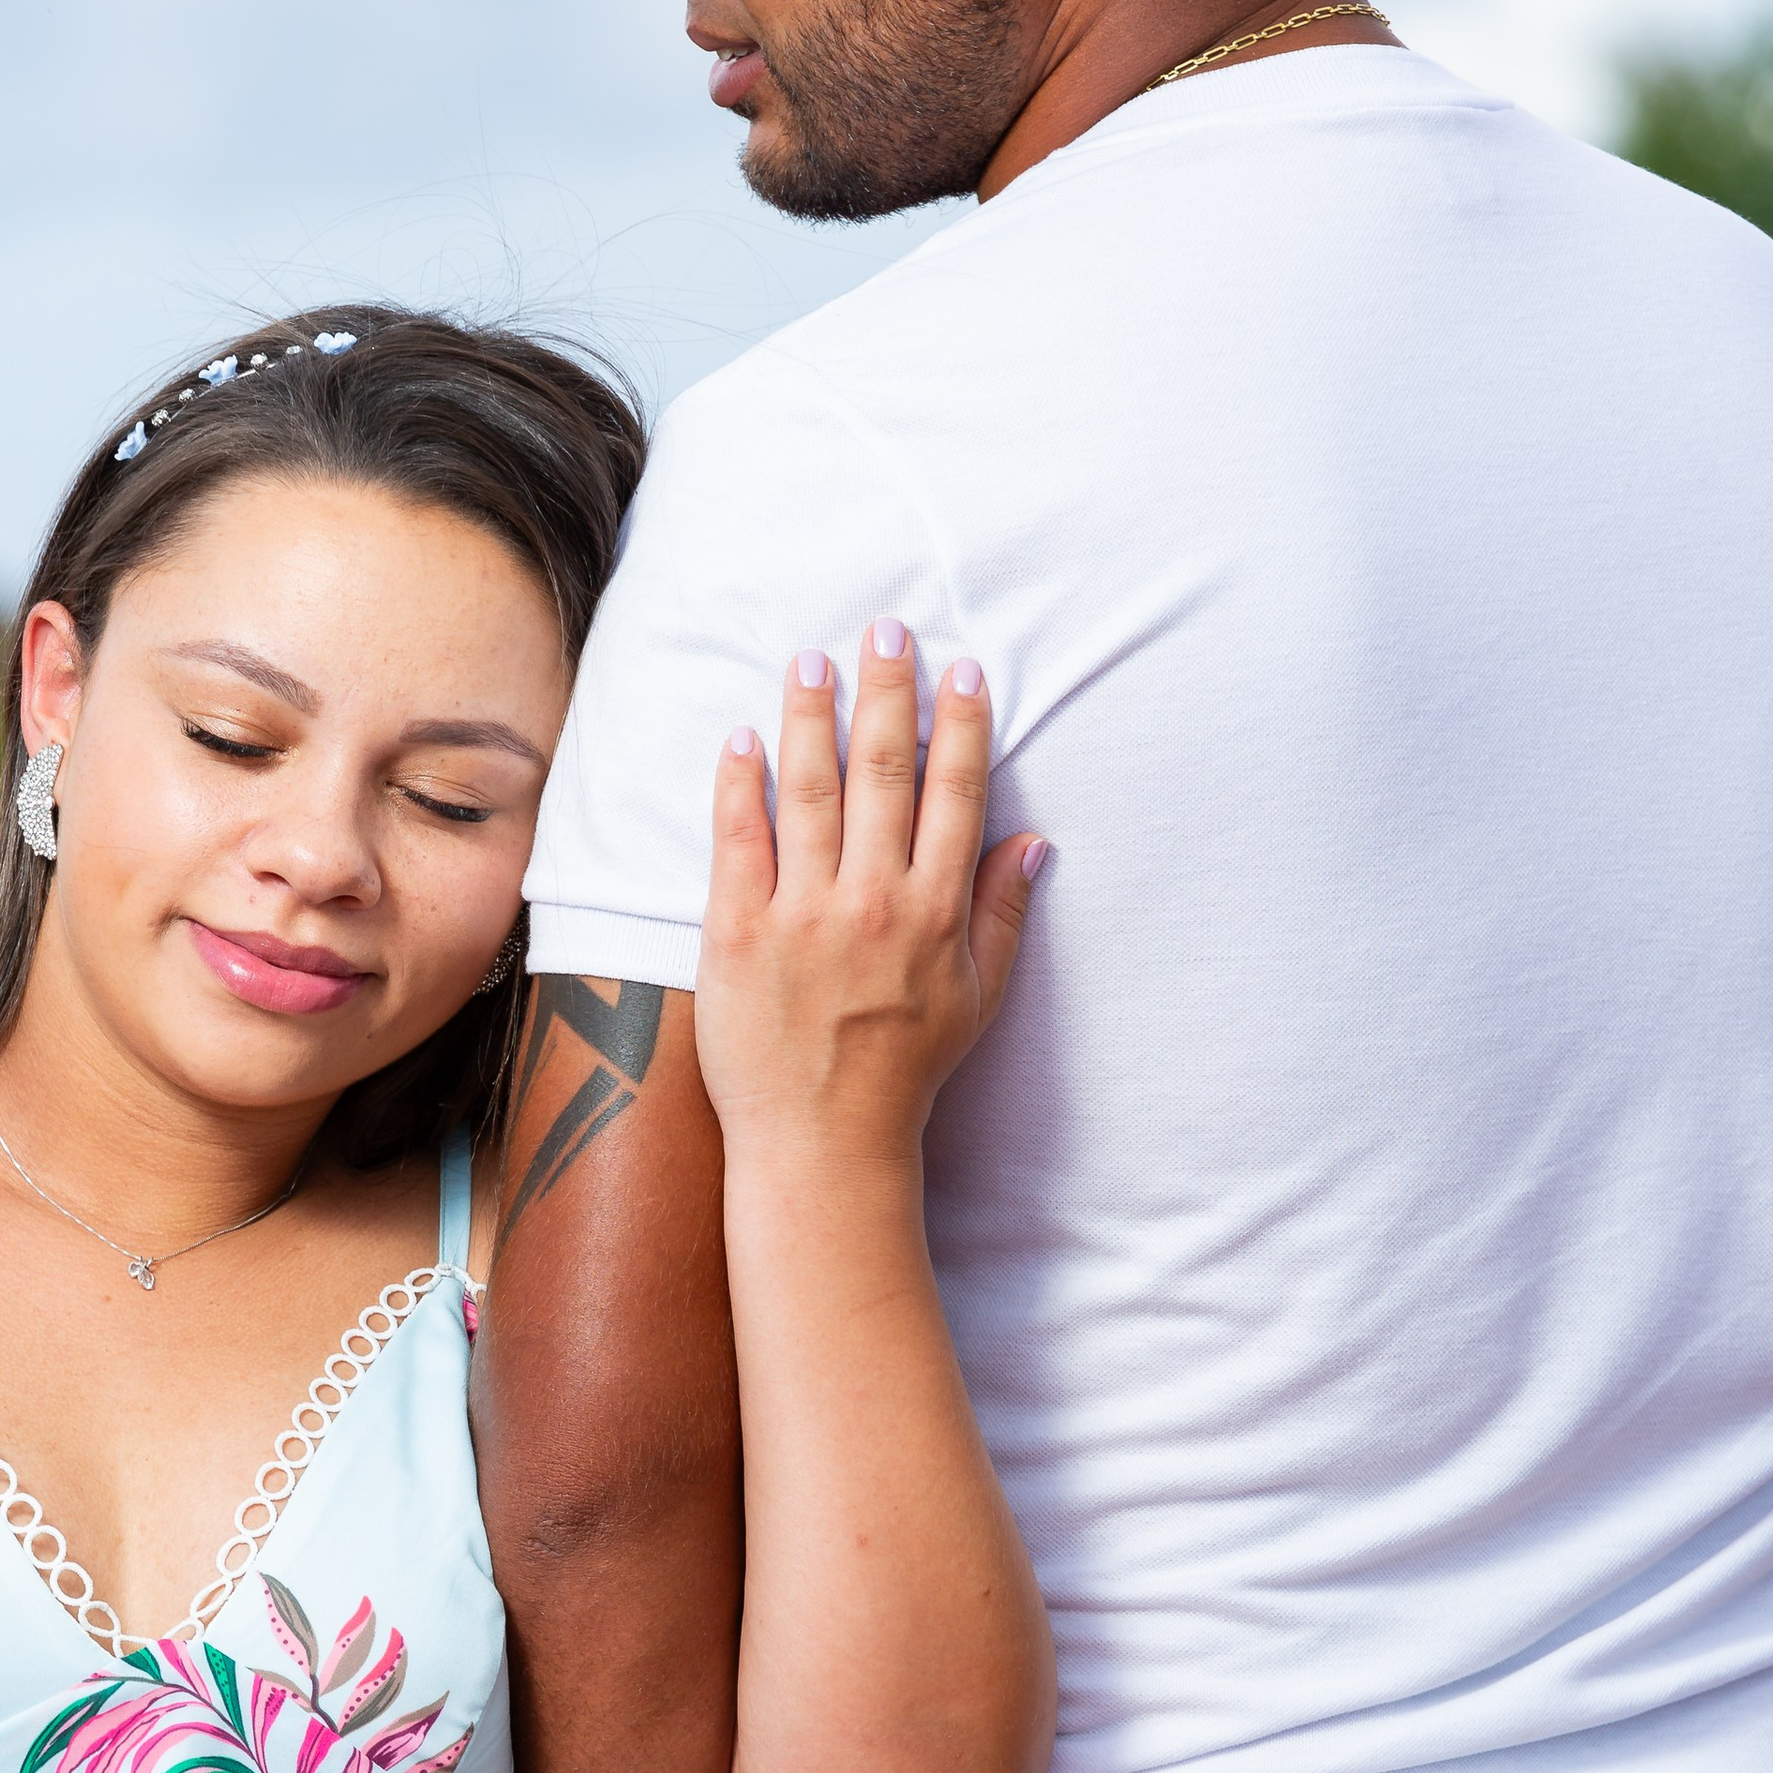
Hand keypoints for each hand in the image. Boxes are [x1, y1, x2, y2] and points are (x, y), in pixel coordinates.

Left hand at [695, 622, 1045, 1158]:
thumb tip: (1034, 843)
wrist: (823, 1144)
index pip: (956, 795)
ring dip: (811, 714)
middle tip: (886, 628)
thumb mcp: (978, 998)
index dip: (961, 725)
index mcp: (936, 911)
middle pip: (884, 771)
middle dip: (887, 691)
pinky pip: (738, 839)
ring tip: (812, 659)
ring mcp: (803, 912)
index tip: (962, 670)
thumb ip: (1003, 914)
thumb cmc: (905, 1073)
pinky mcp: (738, 931)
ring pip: (809, 788)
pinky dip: (740, 783)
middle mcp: (873, 900)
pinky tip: (742, 737)